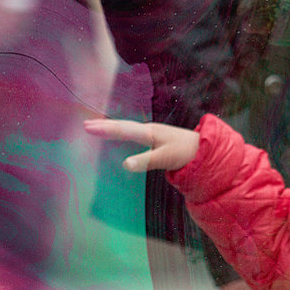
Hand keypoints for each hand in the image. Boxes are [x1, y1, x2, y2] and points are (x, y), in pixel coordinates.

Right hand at [83, 117, 198, 171]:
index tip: (87, 126)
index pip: (123, 129)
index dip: (105, 129)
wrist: (204, 149)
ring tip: (94, 127)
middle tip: (84, 124)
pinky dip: (120, 133)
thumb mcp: (166, 158)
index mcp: (150, 132)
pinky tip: (115, 135)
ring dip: (110, 127)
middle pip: (122, 126)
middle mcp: (149, 130)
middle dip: (104, 125)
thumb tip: (124, 164)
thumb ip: (146, 161)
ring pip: (127, 129)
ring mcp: (152, 133)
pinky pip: (133, 134)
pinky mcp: (154, 139)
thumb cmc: (186, 152)